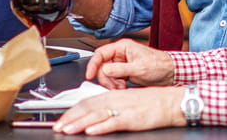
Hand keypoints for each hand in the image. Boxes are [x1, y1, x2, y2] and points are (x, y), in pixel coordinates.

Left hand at [52, 86, 184, 134]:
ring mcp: (122, 109)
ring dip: (79, 123)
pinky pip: (113, 122)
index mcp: (111, 95)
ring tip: (67, 130)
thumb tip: (92, 115)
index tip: (60, 120)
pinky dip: (101, 127)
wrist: (169, 102)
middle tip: (57, 127)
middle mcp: (114, 100)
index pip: (85, 102)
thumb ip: (108, 106)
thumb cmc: (149, 103)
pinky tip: (91, 131)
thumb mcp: (124, 101)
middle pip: (86, 108)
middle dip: (69, 118)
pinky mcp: (132, 118)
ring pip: (96, 115)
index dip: (70, 112)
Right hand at [85, 39, 174, 88]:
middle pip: (102, 66)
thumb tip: (105, 70)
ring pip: (106, 74)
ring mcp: (121, 64)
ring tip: (121, 88)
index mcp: (122, 47)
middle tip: (114, 86)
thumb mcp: (139, 68)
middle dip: (106, 78)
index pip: (100, 53)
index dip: (93, 64)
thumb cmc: (159, 66)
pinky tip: (123, 88)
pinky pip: (113, 79)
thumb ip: (121, 69)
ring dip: (111, 83)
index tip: (89, 75)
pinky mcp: (124, 72)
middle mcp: (120, 54)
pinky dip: (115, 85)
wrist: (171, 74)